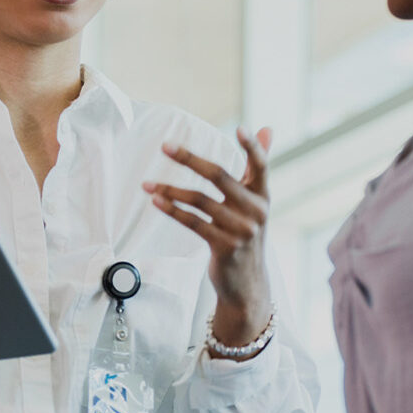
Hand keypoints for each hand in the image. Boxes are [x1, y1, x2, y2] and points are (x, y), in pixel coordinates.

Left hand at [145, 127, 275, 352]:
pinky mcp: (225, 247)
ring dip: (170, 189)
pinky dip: (172, 210)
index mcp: (264, 196)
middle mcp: (256, 211)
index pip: (261, 165)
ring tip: (147, 183)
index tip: (240, 128)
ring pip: (200, 200)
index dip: (252, 147)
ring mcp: (241, 230)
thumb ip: (257, 166)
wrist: (247, 284)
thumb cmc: (247, 235)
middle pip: (219, 176)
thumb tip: (265, 128)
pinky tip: (156, 200)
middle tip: (164, 146)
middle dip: (189, 159)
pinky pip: (193, 222)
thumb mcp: (256, 202)